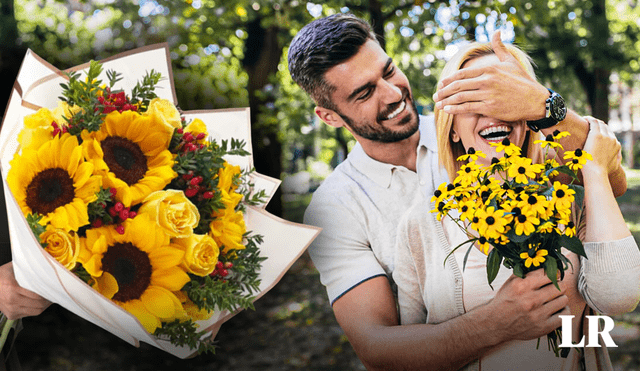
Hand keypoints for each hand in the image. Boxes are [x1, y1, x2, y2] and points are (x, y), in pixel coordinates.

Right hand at [0, 262, 49, 319]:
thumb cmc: (2, 276)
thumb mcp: (13, 268)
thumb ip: (28, 268)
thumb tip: (44, 266)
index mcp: (12, 287)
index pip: (37, 294)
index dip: (48, 292)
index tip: (54, 288)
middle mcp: (12, 300)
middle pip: (39, 304)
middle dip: (48, 299)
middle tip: (53, 293)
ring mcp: (11, 309)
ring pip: (36, 311)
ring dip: (45, 305)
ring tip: (48, 298)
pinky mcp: (11, 315)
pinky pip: (30, 314)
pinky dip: (36, 308)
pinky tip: (39, 302)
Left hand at [432, 31, 549, 121]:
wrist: (536, 100)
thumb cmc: (522, 81)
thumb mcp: (510, 61)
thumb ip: (499, 47)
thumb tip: (496, 31)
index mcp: (489, 69)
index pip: (462, 74)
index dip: (449, 80)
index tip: (440, 84)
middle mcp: (487, 81)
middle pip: (458, 86)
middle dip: (444, 91)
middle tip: (435, 96)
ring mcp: (488, 95)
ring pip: (460, 97)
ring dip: (446, 101)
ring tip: (438, 104)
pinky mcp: (490, 108)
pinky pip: (468, 108)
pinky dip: (455, 109)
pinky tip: (448, 110)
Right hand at [487, 269, 569, 341]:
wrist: (496, 324)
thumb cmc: (504, 301)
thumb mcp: (510, 283)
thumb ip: (527, 273)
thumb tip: (546, 265)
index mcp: (522, 286)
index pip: (548, 274)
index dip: (553, 273)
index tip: (554, 275)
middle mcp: (530, 300)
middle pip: (559, 286)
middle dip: (558, 285)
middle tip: (554, 287)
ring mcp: (538, 314)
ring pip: (563, 299)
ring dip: (560, 298)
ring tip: (554, 299)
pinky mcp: (543, 327)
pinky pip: (565, 315)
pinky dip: (562, 311)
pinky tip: (555, 310)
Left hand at [581, 116, 621, 175]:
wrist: (596, 172)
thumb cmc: (602, 171)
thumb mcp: (614, 166)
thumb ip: (616, 160)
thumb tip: (617, 158)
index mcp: (616, 145)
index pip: (610, 134)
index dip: (603, 131)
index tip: (595, 131)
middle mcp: (612, 139)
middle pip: (605, 127)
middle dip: (598, 124)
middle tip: (589, 124)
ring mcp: (605, 136)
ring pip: (600, 123)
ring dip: (593, 121)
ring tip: (586, 120)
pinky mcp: (596, 135)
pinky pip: (593, 122)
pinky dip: (589, 119)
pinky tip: (584, 118)